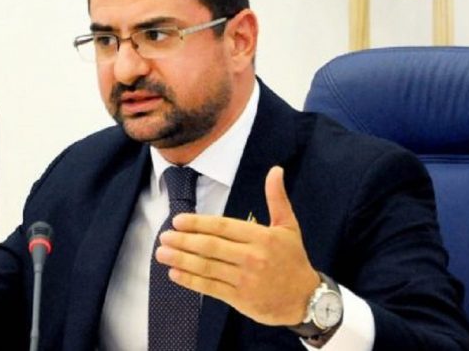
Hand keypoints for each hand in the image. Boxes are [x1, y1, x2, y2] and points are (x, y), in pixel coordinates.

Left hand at [155, 166, 319, 325]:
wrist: (306, 299)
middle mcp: (252, 257)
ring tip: (162, 253)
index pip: (223, 227)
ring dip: (181, 260)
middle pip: (211, 247)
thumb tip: (275, 170)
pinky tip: (175, 274)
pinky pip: (211, 288)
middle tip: (164, 236)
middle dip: (184, 241)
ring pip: (207, 267)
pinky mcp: (240, 299)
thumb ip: (277, 198)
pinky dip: (191, 281)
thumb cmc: (293, 260)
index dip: (198, 223)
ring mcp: (245, 280)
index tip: (178, 221)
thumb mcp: (288, 226)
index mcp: (262, 237)